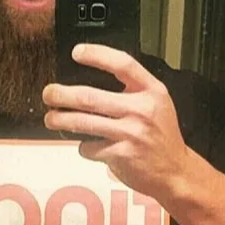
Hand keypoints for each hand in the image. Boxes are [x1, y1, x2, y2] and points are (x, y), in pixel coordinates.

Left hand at [43, 44, 188, 201]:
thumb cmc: (162, 135)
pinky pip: (90, 148)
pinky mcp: (121, 155)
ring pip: (83, 122)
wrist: (176, 172)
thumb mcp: (157, 103)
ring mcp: (131, 133)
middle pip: (90, 96)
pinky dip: (84, 147)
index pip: (123, 64)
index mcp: (152, 91)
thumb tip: (93, 79)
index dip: (98, 55)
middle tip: (49, 93)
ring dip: (60, 120)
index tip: (76, 52)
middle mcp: (142, 109)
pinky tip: (88, 146)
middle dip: (61, 95)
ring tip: (50, 119)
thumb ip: (133, 89)